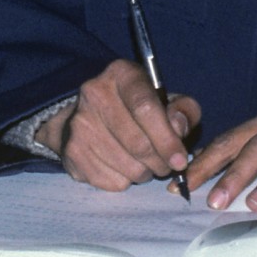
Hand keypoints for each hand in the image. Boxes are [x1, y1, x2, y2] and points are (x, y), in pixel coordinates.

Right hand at [38, 59, 200, 190]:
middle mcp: (94, 93)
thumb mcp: (166, 100)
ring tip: (145, 164)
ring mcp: (80, 124)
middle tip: (167, 166)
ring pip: (129, 167)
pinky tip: (123, 167)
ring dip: (145, 173)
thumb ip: (184, 110)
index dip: (167, 139)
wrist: (87, 117)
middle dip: (160, 162)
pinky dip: (126, 181)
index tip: (180, 161)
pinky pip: (113, 182)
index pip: (145, 108)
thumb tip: (179, 128)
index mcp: (122, 74)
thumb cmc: (136, 109)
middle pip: (138, 143)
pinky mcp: (72, 152)